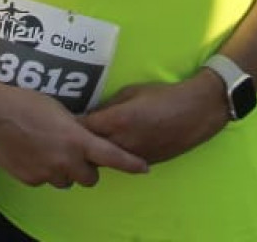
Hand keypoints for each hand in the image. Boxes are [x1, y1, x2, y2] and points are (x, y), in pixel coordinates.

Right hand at [0, 86, 150, 187]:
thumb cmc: (28, 103)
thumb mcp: (60, 110)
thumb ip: (76, 128)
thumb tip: (83, 135)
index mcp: (77, 140)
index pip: (112, 156)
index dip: (130, 164)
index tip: (144, 168)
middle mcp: (66, 161)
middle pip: (90, 178)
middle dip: (88, 169)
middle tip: (78, 154)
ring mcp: (48, 173)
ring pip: (66, 181)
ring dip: (65, 171)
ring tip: (51, 151)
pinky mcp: (31, 180)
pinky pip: (45, 180)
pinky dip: (44, 171)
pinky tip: (32, 153)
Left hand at [81, 76, 228, 164]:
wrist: (195, 112)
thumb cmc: (163, 96)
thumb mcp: (132, 91)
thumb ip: (109, 105)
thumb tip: (93, 113)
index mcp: (116, 121)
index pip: (82, 128)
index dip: (70, 126)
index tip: (62, 122)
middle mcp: (121, 142)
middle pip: (88, 150)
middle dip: (79, 144)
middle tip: (70, 137)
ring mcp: (133, 156)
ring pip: (103, 161)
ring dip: (94, 155)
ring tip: (87, 145)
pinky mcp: (144, 163)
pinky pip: (120, 163)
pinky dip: (112, 158)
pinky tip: (110, 150)